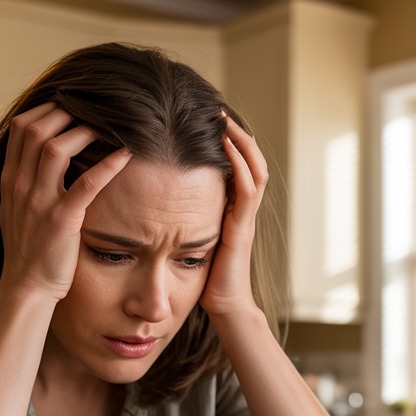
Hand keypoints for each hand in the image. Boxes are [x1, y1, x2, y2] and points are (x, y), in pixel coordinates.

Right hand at [0, 103, 131, 300]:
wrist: (26, 287)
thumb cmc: (28, 248)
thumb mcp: (16, 208)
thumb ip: (26, 180)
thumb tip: (42, 156)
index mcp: (10, 180)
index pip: (21, 128)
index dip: (47, 109)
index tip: (71, 104)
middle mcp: (20, 185)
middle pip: (35, 129)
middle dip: (66, 112)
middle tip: (94, 109)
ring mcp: (38, 201)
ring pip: (54, 148)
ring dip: (83, 130)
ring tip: (108, 125)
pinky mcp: (62, 220)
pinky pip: (86, 184)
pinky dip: (107, 165)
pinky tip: (126, 154)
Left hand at [199, 114, 266, 317]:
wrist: (224, 306)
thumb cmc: (206, 277)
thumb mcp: (195, 238)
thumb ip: (189, 217)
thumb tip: (161, 198)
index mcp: (234, 209)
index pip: (238, 166)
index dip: (229, 142)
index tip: (210, 120)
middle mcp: (244, 209)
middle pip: (250, 160)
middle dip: (236, 133)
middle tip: (218, 110)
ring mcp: (247, 216)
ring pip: (254, 168)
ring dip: (240, 141)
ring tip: (223, 119)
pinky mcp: (243, 226)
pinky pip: (247, 188)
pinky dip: (238, 163)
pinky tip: (225, 145)